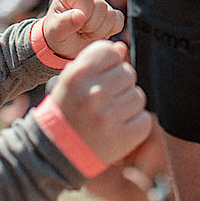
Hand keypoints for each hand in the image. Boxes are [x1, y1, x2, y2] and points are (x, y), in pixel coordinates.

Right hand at [38, 41, 153, 166]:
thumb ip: (95, 61)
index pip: (111, 52)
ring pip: (138, 96)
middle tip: (105, 100)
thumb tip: (121, 48)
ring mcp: (109, 116)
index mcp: (78, 74)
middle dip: (120, 85)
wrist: (56, 152)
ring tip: (110, 115)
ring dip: (128, 105)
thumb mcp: (72, 82)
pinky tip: (118, 128)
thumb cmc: (66, 112)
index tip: (102, 76)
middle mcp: (93, 93)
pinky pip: (144, 119)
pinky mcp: (122, 137)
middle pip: (128, 73)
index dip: (110, 63)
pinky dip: (135, 124)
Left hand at [41, 0, 124, 59]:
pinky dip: (110, 31)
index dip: (83, 15)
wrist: (65, 46)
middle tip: (80, 31)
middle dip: (91, 26)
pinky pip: (119, 21)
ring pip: (111, 15)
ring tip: (86, 33)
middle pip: (101, 7)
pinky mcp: (111, 14)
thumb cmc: (57, 35)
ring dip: (99, 30)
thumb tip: (80, 15)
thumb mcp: (55, 31)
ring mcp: (100, 3)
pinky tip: (97, 33)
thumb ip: (64, 23)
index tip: (74, 25)